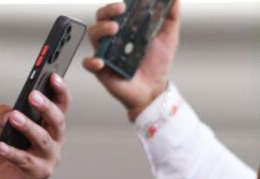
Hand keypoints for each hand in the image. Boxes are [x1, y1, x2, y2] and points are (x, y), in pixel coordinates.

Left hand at [0, 74, 70, 178]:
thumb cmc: (6, 148)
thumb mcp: (1, 127)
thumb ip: (3, 114)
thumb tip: (8, 110)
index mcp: (50, 127)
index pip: (61, 106)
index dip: (60, 91)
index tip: (53, 76)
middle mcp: (55, 142)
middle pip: (57, 122)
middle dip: (47, 107)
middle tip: (33, 95)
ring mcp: (48, 159)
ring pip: (42, 140)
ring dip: (29, 127)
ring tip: (15, 118)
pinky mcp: (37, 174)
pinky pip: (24, 160)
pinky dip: (12, 152)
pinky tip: (1, 145)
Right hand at [84, 0, 179, 120]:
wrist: (155, 89)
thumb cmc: (157, 64)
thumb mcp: (168, 38)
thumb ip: (171, 17)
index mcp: (126, 27)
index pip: (115, 10)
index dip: (117, 4)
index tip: (126, 3)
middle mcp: (113, 37)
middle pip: (101, 18)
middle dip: (108, 11)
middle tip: (120, 10)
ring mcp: (106, 52)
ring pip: (94, 35)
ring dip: (101, 29)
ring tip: (114, 29)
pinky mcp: (101, 69)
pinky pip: (89, 63)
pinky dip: (91, 61)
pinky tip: (100, 61)